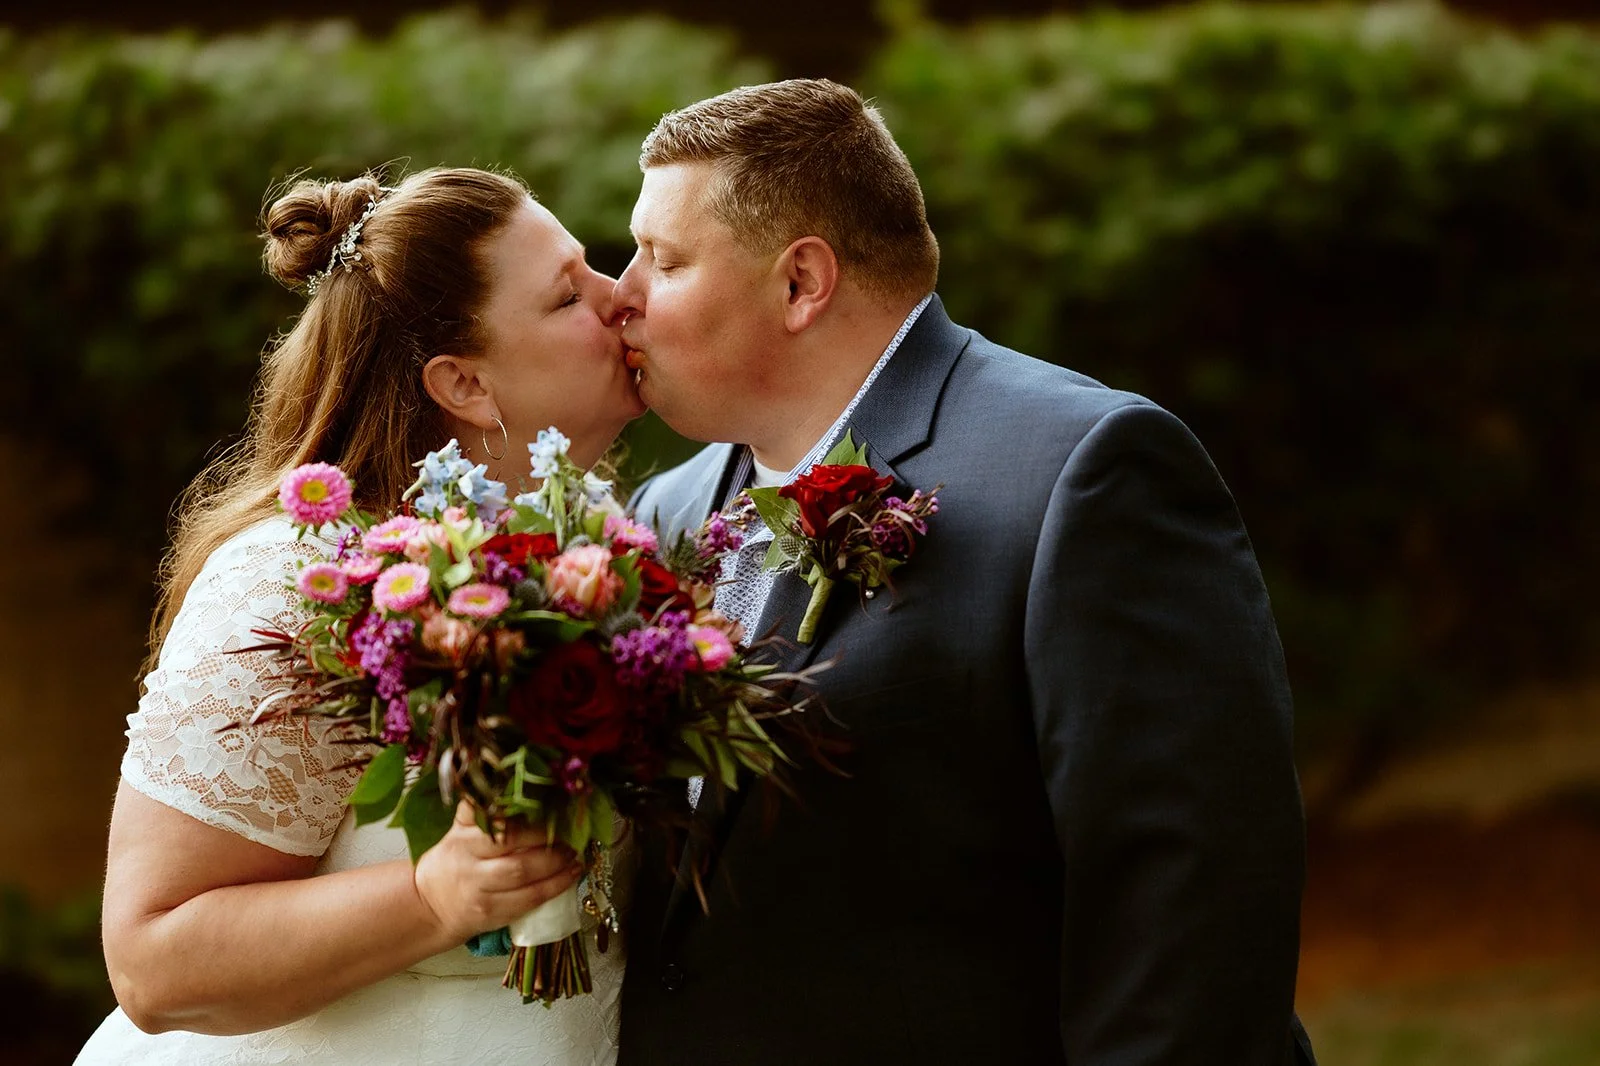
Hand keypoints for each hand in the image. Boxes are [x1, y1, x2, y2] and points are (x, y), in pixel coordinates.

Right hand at [412, 801, 583, 942]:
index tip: (551, 806)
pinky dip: (556, 886)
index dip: (524, 813)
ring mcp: (480, 890)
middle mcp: (469, 862)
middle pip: (510, 844)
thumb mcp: (460, 831)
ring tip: (574, 853)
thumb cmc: (455, 861)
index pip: (493, 820)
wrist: (431, 905)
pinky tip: (572, 875)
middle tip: (569, 832)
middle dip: (545, 836)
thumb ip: (481, 810)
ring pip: (522, 873)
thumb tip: (512, 780)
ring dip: (556, 862)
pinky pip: (529, 900)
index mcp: (462, 837)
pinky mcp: (493, 914)